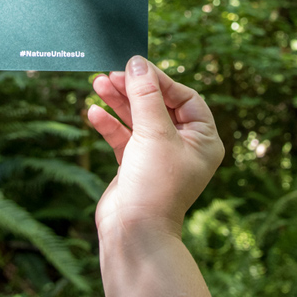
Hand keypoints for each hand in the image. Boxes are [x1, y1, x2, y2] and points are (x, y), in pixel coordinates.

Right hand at [88, 56, 224, 241]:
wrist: (134, 233)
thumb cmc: (155, 185)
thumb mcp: (153, 134)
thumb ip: (146, 96)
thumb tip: (137, 63)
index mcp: (203, 139)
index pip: (185, 97)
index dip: (160, 80)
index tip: (134, 66)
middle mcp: (184, 146)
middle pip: (159, 105)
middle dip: (134, 89)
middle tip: (111, 73)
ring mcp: (158, 156)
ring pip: (138, 119)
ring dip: (118, 102)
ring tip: (97, 83)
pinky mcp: (136, 166)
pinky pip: (123, 137)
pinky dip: (109, 124)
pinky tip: (93, 113)